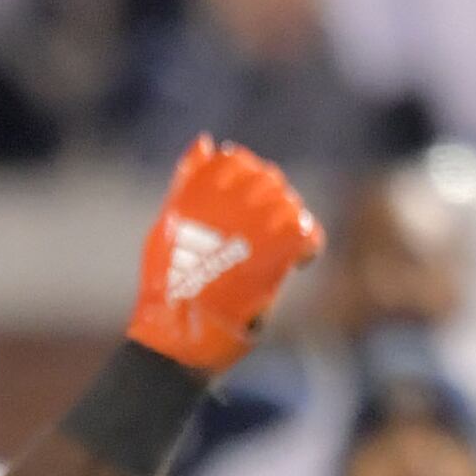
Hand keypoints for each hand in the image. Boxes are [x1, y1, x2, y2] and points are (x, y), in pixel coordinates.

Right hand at [127, 138, 324, 374]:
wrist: (180, 335)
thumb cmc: (169, 286)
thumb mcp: (166, 227)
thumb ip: (186, 182)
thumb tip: (205, 140)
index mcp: (196, 196)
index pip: (234, 161)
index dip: (244, 175)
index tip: (241, 201)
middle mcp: (224, 205)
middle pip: (267, 180)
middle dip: (269, 199)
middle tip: (262, 230)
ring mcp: (252, 229)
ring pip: (288, 203)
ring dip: (287, 219)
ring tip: (275, 246)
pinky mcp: (275, 258)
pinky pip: (306, 232)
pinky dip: (308, 243)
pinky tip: (298, 260)